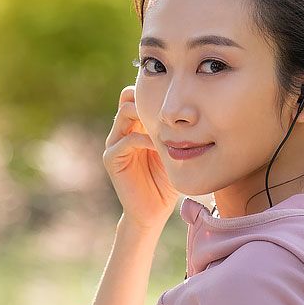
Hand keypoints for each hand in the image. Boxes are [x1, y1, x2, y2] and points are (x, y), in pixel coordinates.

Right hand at [104, 85, 178, 231]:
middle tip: (170, 109)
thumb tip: (191, 111)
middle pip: (128, 97)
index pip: (136, 96)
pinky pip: (127, 139)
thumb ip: (175, 131)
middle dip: (149, 100)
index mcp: (134, 126)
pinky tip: (160, 147)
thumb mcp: (173, 150)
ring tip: (166, 126)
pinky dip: (145, 139)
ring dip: (147, 115)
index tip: (175, 100)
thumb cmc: (166, 181)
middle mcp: (121, 131)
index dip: (152, 94)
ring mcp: (114, 143)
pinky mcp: (112, 158)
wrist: (153, 211)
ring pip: (125, 112)